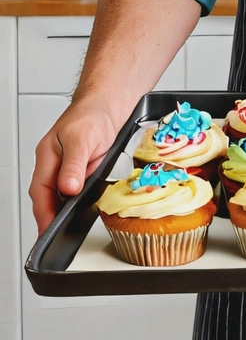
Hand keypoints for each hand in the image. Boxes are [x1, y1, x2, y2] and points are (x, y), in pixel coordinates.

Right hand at [29, 103, 120, 235]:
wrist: (111, 102)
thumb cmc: (93, 113)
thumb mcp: (83, 138)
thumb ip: (74, 165)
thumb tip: (67, 189)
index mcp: (47, 156)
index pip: (39, 192)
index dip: (43, 214)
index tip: (47, 233)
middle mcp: (55, 163)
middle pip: (47, 197)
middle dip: (51, 217)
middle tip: (58, 237)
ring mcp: (68, 166)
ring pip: (62, 195)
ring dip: (66, 209)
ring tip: (70, 227)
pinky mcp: (83, 168)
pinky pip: (78, 189)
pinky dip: (80, 199)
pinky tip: (86, 207)